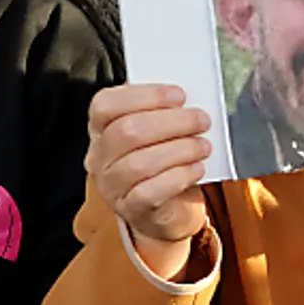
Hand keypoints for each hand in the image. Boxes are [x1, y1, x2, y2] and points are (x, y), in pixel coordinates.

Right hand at [85, 85, 214, 279]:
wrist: (169, 208)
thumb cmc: (166, 160)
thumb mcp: (160, 131)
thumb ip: (163, 110)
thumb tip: (186, 95)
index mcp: (102, 129)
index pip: (105, 104)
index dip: (145, 96)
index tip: (179, 95)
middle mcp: (99, 157)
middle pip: (127, 131)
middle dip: (172, 122)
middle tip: (202, 120)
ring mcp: (111, 186)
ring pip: (139, 163)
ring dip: (180, 149)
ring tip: (203, 146)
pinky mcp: (131, 209)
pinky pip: (150, 192)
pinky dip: (179, 177)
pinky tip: (196, 169)